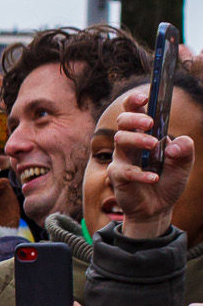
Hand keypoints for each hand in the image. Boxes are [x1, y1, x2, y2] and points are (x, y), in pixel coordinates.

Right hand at [107, 88, 194, 238]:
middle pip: (122, 122)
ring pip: (120, 140)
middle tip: (150, 124)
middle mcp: (129, 144)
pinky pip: (124, 171)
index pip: (134, 112)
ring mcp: (122, 159)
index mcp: (143, 135)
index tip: (144, 97)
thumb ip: (186, 150)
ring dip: (138, 140)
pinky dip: (140, 173)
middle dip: (134, 118)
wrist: (157, 209)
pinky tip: (154, 178)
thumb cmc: (168, 181)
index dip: (134, 102)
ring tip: (155, 146)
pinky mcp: (118, 177)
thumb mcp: (184, 165)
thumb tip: (175, 144)